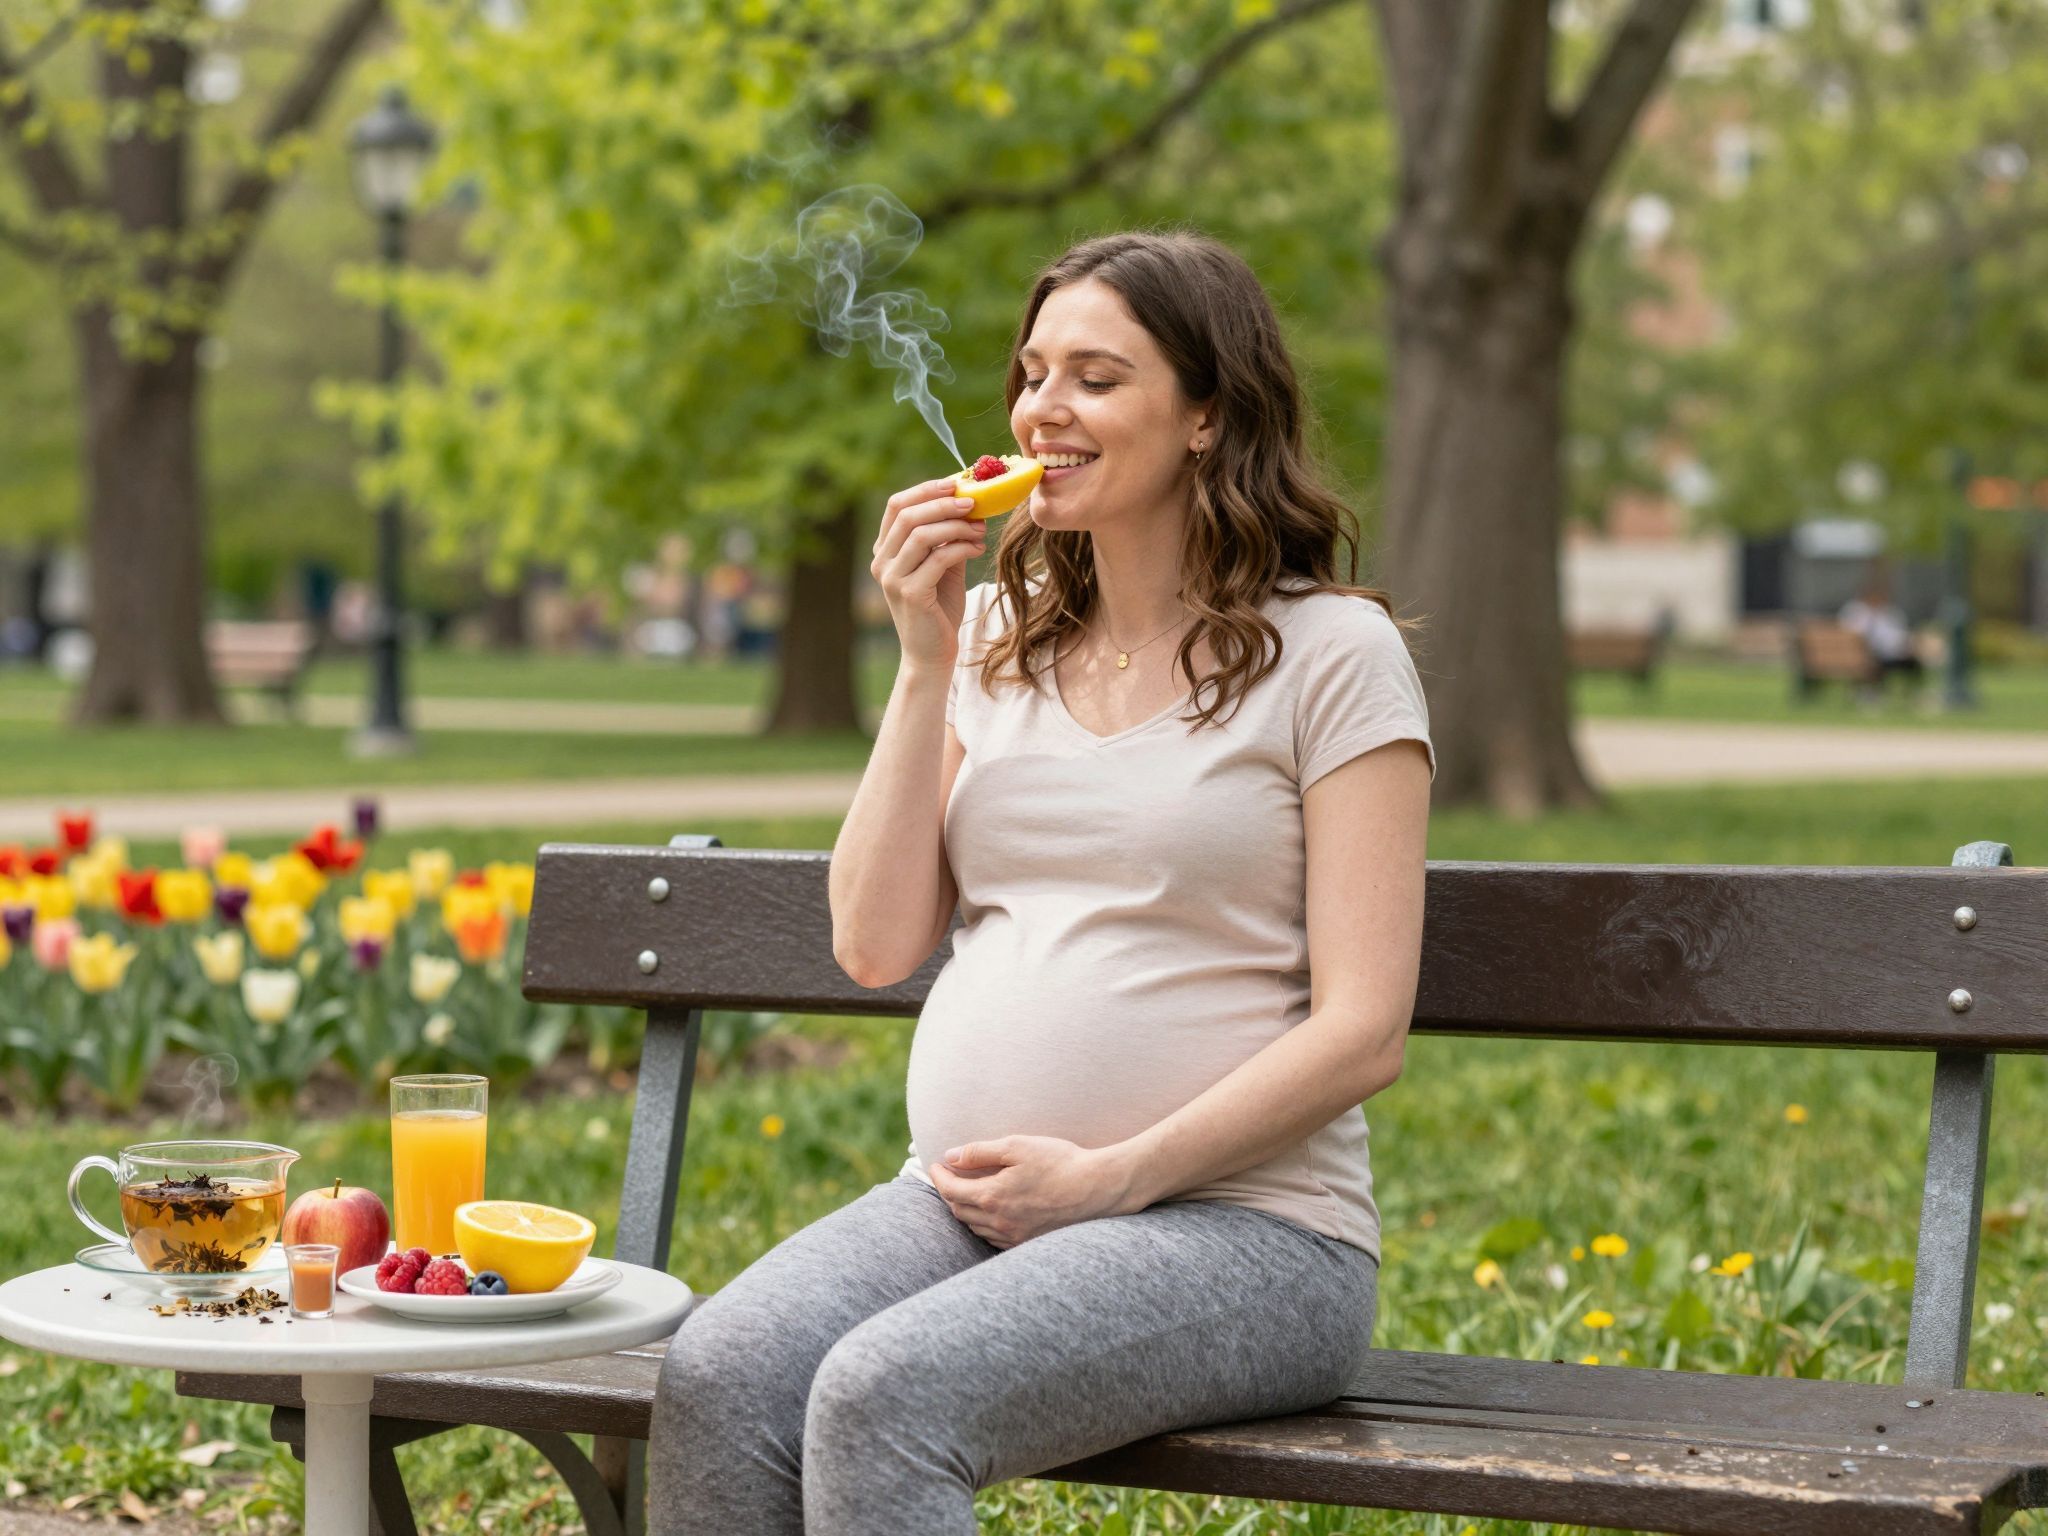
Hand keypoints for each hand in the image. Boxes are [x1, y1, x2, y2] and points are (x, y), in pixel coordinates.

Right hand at [871, 475, 989, 675]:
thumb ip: (946, 537)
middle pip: (908, 515)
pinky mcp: (910, 593)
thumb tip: (968, 503)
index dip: (925, 489)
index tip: (956, 483)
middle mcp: (882, 561)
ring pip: (922, 534)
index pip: (896, 505)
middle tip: (974, 502)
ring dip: (956, 525)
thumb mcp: (941, 565)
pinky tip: (978, 548)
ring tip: (980, 528)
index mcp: (885, 550)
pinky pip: (938, 558)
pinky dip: (962, 547)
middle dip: (944, 503)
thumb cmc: (938, 608)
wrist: (932, 653)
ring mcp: (892, 578)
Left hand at [928, 1136, 1137, 1248]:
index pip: (951, 1190)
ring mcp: (1013, 1236)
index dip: (939, 1177)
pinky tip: (990, 1213)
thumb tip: (951, 1156)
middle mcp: (999, 1221)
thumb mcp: (1017, 1146)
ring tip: (966, 1193)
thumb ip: (980, 1152)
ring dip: (965, 1210)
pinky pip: (994, 1238)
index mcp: (992, 1196)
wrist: (1097, 1189)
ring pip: (975, 1227)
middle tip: (947, 1177)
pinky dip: (984, 1224)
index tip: (935, 1165)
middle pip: (959, 1210)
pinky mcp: (1027, 1243)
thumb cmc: (1060, 1162)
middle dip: (949, 1193)